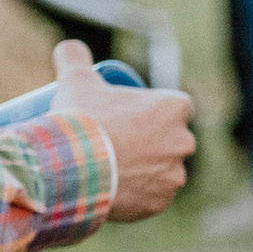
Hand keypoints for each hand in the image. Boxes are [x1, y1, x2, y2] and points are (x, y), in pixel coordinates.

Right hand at [51, 40, 194, 218]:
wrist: (74, 168)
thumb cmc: (82, 120)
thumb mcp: (75, 80)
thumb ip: (73, 56)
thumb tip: (69, 48)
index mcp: (174, 107)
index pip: (173, 106)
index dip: (151, 111)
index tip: (129, 116)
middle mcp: (183, 141)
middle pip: (170, 139)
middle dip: (151, 141)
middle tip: (119, 142)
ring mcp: (174, 175)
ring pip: (163, 170)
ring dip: (147, 169)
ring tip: (117, 169)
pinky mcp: (161, 203)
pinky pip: (154, 197)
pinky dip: (141, 195)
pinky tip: (122, 191)